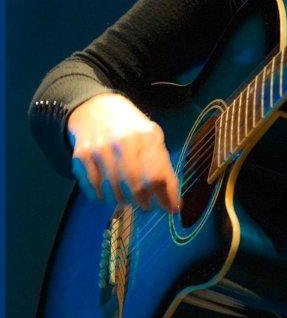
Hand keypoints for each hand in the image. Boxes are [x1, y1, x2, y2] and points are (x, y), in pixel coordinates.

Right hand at [68, 93, 180, 212]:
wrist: (95, 109)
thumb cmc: (130, 129)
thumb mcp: (153, 139)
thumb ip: (165, 169)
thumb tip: (174, 205)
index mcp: (146, 136)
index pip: (157, 176)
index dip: (164, 197)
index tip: (169, 208)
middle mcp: (122, 141)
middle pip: (135, 188)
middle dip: (143, 202)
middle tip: (145, 203)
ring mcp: (100, 149)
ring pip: (113, 193)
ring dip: (123, 200)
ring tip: (127, 194)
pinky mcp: (81, 157)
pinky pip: (94, 191)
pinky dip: (103, 197)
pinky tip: (109, 189)